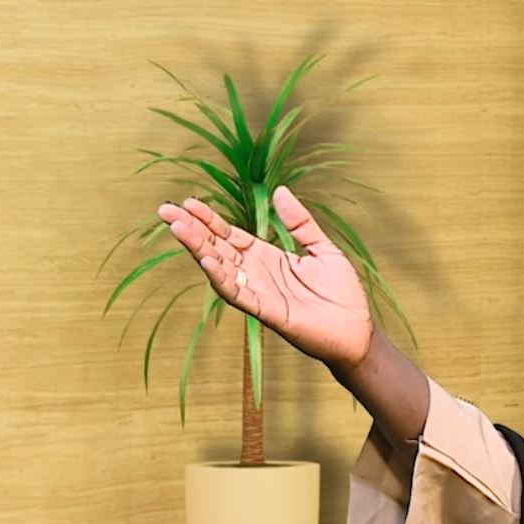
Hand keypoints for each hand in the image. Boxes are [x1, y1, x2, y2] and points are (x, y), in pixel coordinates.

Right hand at [157, 185, 373, 368]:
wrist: (358, 331)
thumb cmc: (342, 295)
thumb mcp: (323, 249)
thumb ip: (300, 223)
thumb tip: (281, 191)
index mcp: (268, 258)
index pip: (230, 235)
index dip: (209, 220)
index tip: (188, 202)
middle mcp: (257, 275)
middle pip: (218, 248)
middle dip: (192, 230)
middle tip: (165, 209)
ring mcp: (259, 293)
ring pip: (221, 268)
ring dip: (199, 249)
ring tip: (178, 227)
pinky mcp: (267, 312)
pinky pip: (239, 294)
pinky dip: (222, 278)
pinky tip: (207, 260)